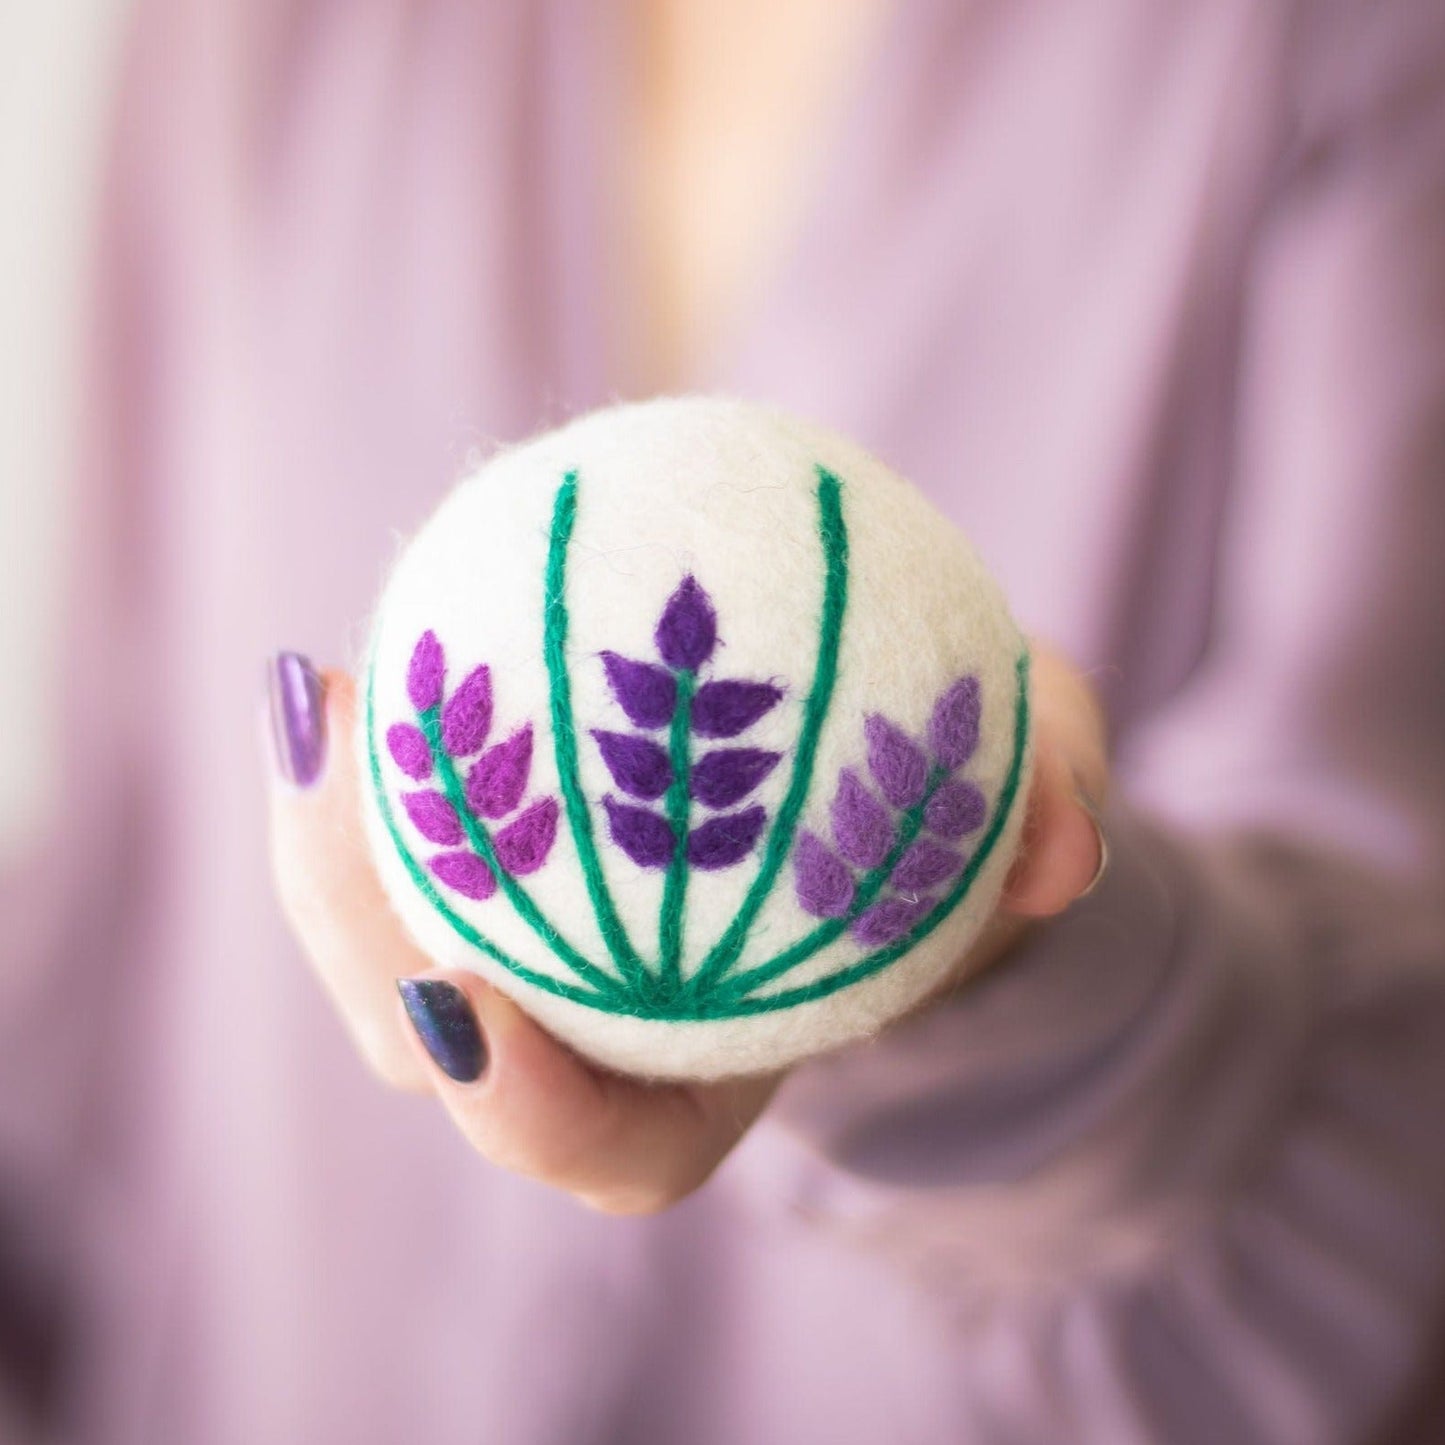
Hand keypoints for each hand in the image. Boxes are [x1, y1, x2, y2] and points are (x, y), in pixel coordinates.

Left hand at [264, 642, 1107, 1214]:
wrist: (882, 799)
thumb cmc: (949, 826)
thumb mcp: (1026, 804)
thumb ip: (1052, 818)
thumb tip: (1061, 841)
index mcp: (713, 1072)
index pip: (611, 1143)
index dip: (531, 1106)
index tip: (463, 1004)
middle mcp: (605, 1029)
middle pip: (452, 1047)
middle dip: (368, 944)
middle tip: (340, 780)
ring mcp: (543, 945)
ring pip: (402, 934)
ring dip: (334, 839)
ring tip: (319, 696)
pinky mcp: (505, 854)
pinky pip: (427, 821)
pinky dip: (391, 750)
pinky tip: (373, 645)